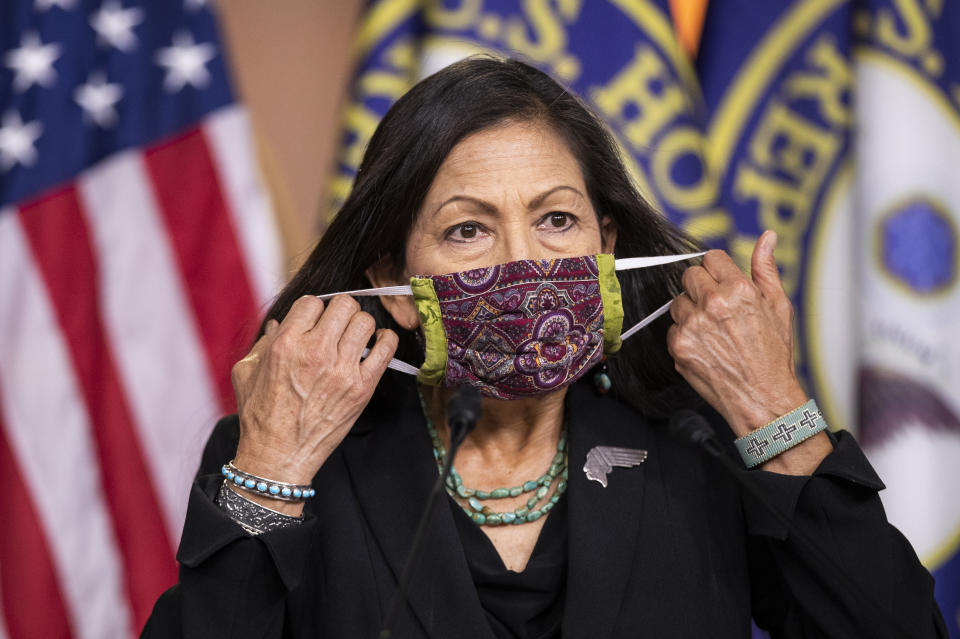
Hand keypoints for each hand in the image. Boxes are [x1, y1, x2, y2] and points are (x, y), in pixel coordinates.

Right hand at [229, 295, 397, 512]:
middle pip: (345, 304)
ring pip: (366, 321)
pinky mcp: (362, 387)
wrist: (278, 456)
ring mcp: (342, 369)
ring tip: (355, 337)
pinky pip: (386, 348)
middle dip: (341, 311)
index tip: (315, 321)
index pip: (313, 301)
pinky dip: (386, 340)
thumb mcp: (247, 372)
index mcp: (286, 344)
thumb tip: (277, 324)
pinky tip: (377, 343)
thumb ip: (263, 343)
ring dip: (361, 325)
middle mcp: (315, 352)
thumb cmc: (260, 416)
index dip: (314, 309)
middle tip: (338, 325)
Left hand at [667, 230, 807, 436]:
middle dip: (701, 288)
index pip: (710, 259)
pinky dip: (684, 336)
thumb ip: (766, 268)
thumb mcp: (779, 306)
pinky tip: (705, 347)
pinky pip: (672, 328)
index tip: (721, 283)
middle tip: (717, 309)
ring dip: (691, 312)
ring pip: (677, 302)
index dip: (717, 271)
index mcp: (739, 289)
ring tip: (714, 331)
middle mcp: (713, 304)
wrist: (763, 398)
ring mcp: (693, 325)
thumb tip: (768, 236)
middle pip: (689, 276)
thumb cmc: (774, 355)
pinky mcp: (678, 345)